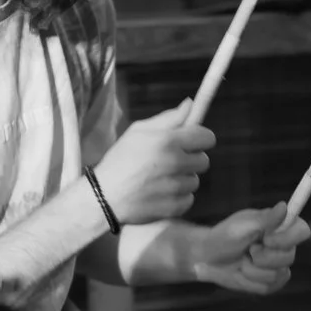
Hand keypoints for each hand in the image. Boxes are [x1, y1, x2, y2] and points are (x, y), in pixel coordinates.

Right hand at [93, 99, 213, 224]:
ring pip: (195, 181)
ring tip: (160, 180)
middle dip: (190, 160)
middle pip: (204, 161)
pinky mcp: (175, 206)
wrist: (103, 197)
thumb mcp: (137, 132)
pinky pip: (188, 199)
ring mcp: (176, 187)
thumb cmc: (119, 160)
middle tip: (170, 162)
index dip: (199, 139)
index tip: (190, 143)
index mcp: (168, 141)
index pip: (207, 138)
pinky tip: (159, 194)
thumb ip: (167, 118)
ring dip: (182, 180)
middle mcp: (175, 163)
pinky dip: (177, 197)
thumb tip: (190, 103)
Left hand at [192, 201, 310, 293]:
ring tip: (242, 260)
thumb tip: (284, 206)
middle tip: (247, 249)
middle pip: (289, 257)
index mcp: (281, 227)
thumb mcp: (242, 226)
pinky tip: (243, 272)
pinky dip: (250, 281)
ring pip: (276, 275)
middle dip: (262, 257)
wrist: (209, 258)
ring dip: (252, 269)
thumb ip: (265, 220)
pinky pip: (268, 287)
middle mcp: (284, 246)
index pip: (302, 231)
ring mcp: (280, 266)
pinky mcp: (272, 283)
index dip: (288, 238)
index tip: (266, 239)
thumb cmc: (225, 236)